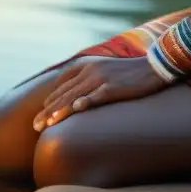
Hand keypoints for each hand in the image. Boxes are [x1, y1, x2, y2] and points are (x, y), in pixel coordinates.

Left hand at [33, 57, 168, 131]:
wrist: (155, 65)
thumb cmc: (128, 73)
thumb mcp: (103, 71)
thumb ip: (87, 80)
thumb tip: (75, 98)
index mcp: (84, 66)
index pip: (61, 85)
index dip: (49, 100)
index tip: (41, 114)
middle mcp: (89, 71)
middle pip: (63, 93)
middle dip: (48, 111)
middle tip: (35, 126)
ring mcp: (101, 78)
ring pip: (75, 97)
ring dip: (59, 111)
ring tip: (47, 124)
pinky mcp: (114, 87)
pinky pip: (96, 96)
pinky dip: (85, 102)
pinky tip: (75, 110)